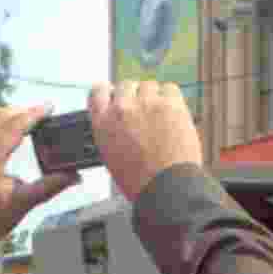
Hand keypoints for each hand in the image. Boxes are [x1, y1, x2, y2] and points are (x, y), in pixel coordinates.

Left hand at [0, 105, 80, 257]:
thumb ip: (51, 186)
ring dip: (6, 112)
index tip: (49, 107)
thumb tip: (74, 176)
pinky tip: (7, 128)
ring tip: (26, 118)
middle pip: (0, 116)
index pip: (13, 126)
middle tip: (43, 113)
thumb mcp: (25, 202)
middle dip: (23, 111)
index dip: (33, 114)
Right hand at [88, 81, 202, 201]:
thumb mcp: (112, 157)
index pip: (99, 91)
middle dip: (135, 97)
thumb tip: (120, 120)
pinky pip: (170, 88)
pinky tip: (173, 114)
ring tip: (161, 117)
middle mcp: (121, 110)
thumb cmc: (141, 180)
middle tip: (145, 113)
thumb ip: (112, 131)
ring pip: (148, 85)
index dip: (110, 92)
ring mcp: (146, 104)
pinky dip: (172, 98)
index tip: (118, 96)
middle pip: (126, 86)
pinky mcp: (169, 104)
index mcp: (103, 124)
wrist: (166, 188)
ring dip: (154, 97)